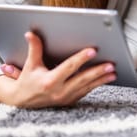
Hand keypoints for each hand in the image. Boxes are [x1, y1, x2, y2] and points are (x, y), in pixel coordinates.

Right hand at [0, 31, 116, 107]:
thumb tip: (31, 34)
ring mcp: (66, 98)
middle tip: (111, 64)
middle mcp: (59, 91)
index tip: (93, 50)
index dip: (81, 58)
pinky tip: (106, 78)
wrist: (22, 102)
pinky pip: (86, 91)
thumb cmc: (27, 82)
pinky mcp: (70, 101)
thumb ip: (34, 49)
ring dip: (101, 79)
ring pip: (87, 87)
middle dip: (98, 71)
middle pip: (82, 79)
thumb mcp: (29, 65)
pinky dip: (96, 84)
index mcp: (49, 81)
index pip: (69, 67)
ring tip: (113, 72)